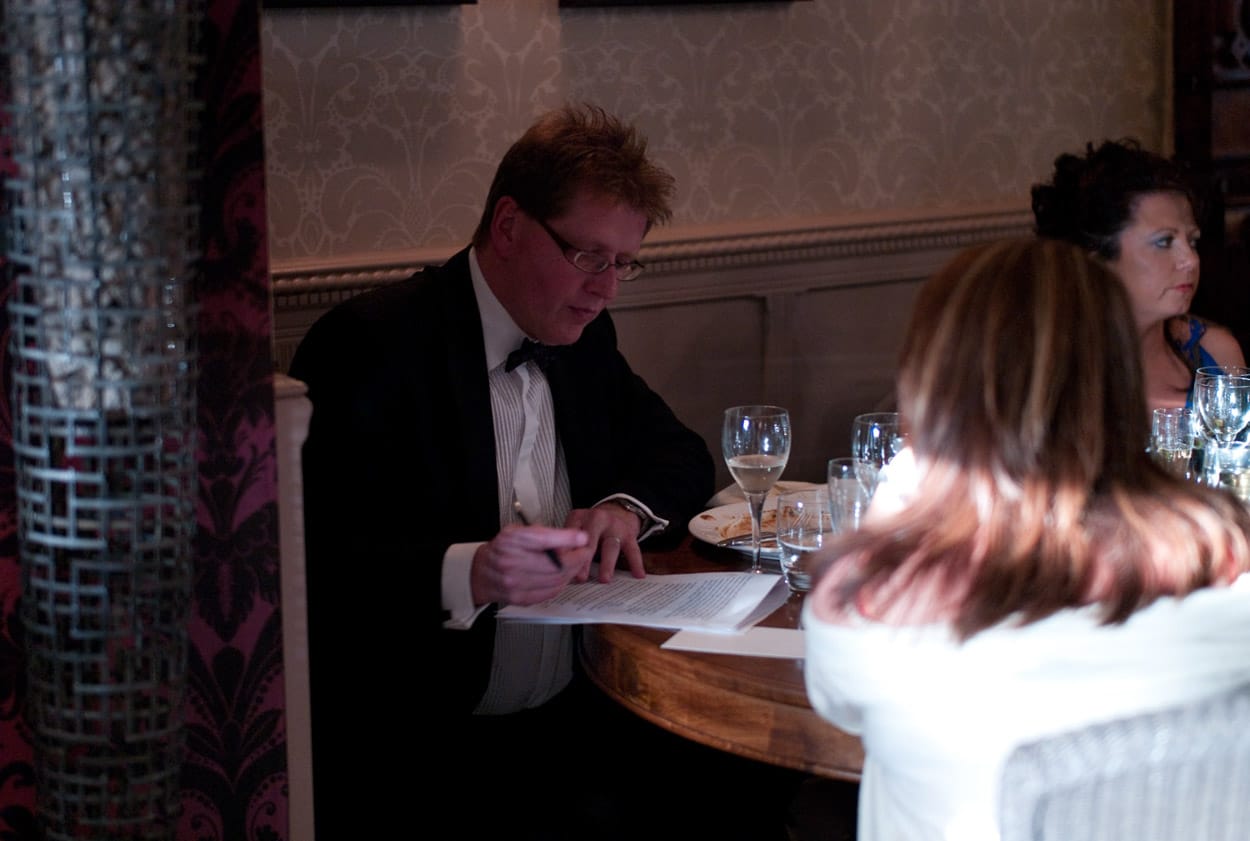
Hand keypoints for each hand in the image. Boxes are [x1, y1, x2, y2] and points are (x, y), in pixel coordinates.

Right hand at [471, 524, 587, 606]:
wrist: (481, 572)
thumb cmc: (502, 549)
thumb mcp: (519, 531)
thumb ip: (544, 534)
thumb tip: (573, 538)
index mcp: (511, 541)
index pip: (542, 540)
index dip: (565, 539)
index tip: (582, 538)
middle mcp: (511, 563)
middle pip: (554, 565)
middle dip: (576, 559)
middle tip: (584, 552)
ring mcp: (515, 583)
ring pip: (556, 580)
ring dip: (571, 572)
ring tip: (575, 563)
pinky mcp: (520, 598)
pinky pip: (550, 592)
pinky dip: (561, 583)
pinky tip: (563, 576)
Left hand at [562, 502, 645, 582]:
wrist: (617, 511)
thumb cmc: (590, 527)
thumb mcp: (575, 528)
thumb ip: (567, 543)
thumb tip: (556, 570)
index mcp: (579, 517)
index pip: (570, 534)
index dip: (566, 552)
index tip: (562, 569)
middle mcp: (597, 518)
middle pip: (590, 540)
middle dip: (585, 560)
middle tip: (581, 577)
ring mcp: (614, 526)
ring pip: (610, 546)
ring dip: (607, 563)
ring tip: (604, 580)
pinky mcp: (629, 534)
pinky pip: (633, 549)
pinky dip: (636, 563)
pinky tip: (638, 575)